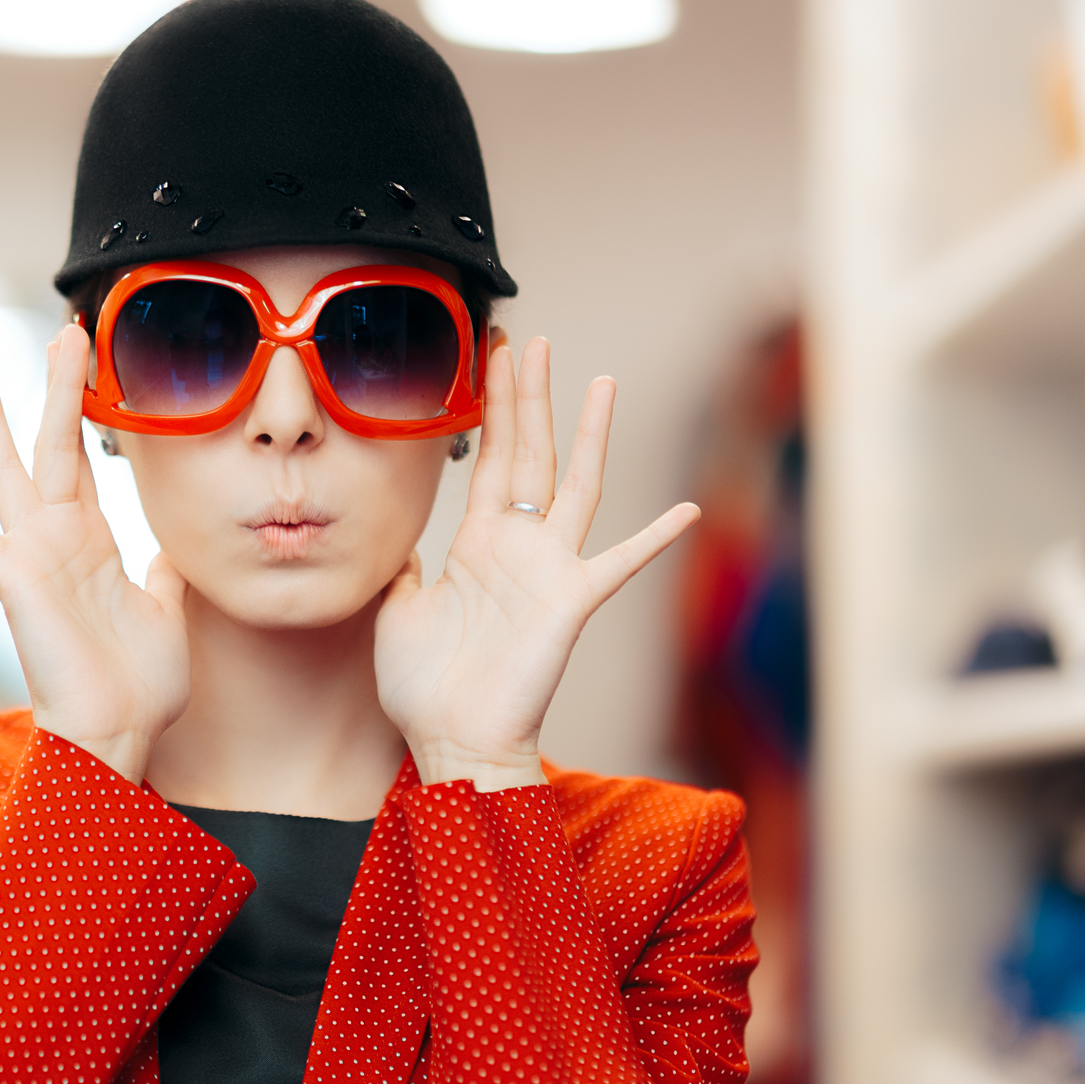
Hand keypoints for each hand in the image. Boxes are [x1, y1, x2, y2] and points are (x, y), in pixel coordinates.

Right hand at [0, 325, 191, 783]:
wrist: (119, 734)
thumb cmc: (140, 684)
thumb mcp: (167, 611)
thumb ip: (162, 572)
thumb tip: (169, 549)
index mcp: (93, 544)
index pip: (89, 464)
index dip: (90, 415)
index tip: (92, 365)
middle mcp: (57, 541)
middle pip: (54, 447)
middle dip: (58, 389)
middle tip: (63, 330)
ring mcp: (32, 558)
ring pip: (12, 471)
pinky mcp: (14, 583)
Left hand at [375, 337, 698, 791]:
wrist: (450, 743)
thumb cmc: (424, 687)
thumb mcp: (397, 611)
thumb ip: (405, 568)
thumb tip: (398, 541)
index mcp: (477, 545)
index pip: (487, 460)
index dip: (491, 409)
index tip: (491, 358)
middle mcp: (518, 547)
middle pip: (528, 454)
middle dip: (528, 396)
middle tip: (530, 339)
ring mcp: (549, 571)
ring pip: (575, 486)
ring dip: (589, 435)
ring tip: (601, 381)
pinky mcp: (570, 603)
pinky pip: (619, 564)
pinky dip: (654, 540)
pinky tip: (687, 511)